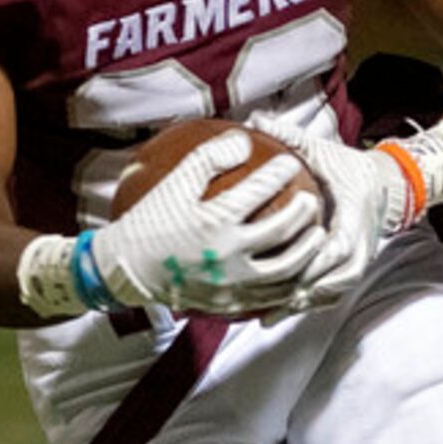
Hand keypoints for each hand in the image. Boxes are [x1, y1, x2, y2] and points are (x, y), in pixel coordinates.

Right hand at [87, 131, 324, 313]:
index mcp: (214, 220)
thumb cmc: (149, 221)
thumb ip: (211, 157)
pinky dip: (289, 282)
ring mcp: (232, 283)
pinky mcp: (231, 304)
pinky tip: (297, 270)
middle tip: (311, 199)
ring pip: (285, 270)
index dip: (279, 173)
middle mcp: (228, 254)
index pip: (259, 190)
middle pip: (281, 231)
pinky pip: (271, 296)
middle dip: (303, 212)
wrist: (126, 270)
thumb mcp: (176, 182)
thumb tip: (244, 140)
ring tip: (316, 236)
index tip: (289, 162)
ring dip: (306, 252)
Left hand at [271, 131, 415, 309]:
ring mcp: (358, 260)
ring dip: (303, 304)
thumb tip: (255, 119)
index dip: (316, 262)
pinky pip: (329, 294)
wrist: (383, 185)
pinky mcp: (349, 269)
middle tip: (268, 301)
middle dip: (304, 292)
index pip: (340, 246)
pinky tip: (275, 314)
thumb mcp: (323, 150)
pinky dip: (305, 305)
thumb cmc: (347, 168)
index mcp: (355, 216)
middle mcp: (361, 244)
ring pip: (333, 291)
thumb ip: (291, 138)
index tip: (289, 270)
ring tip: (268, 316)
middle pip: (337, 279)